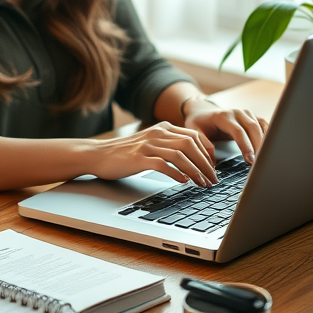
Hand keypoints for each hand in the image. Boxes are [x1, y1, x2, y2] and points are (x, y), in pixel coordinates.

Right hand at [85, 122, 218, 186]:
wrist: (98, 154)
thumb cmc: (126, 152)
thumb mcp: (150, 143)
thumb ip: (168, 145)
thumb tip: (192, 158)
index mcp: (163, 128)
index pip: (194, 135)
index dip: (207, 151)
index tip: (213, 166)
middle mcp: (157, 133)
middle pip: (190, 145)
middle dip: (205, 163)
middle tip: (213, 179)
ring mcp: (148, 145)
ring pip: (180, 155)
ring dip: (195, 171)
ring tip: (202, 183)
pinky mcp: (139, 158)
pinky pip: (163, 164)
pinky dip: (176, 173)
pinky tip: (183, 181)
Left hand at [183, 102, 266, 163]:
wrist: (203, 112)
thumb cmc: (199, 123)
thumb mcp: (194, 132)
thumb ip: (202, 144)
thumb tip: (212, 161)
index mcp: (223, 116)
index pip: (238, 131)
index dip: (245, 146)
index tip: (250, 160)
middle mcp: (237, 112)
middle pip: (253, 128)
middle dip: (258, 146)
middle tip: (260, 164)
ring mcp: (246, 113)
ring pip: (260, 127)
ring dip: (265, 143)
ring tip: (265, 159)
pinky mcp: (252, 117)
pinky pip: (264, 125)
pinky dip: (268, 136)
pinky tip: (269, 149)